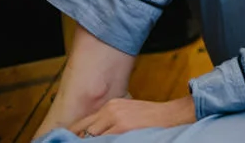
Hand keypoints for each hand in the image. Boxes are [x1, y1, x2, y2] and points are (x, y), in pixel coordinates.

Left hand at [71, 96, 194, 135]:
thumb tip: (92, 137)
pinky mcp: (123, 128)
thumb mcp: (128, 114)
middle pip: (82, 131)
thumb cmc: (152, 118)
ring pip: (91, 137)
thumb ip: (110, 122)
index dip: (70, 137)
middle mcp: (110, 110)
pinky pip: (104, 140)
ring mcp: (116, 119)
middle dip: (77, 141)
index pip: (81, 124)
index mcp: (111, 105)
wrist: (174, 115)